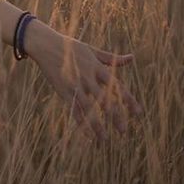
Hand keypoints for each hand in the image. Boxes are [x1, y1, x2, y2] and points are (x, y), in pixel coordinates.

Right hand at [24, 21, 143, 140]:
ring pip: (88, 108)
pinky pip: (72, 108)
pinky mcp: (62, 89)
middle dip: (115, 116)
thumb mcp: (91, 50)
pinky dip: (80, 122)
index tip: (139, 114)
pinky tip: (86, 134)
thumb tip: (132, 57)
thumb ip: (111, 58)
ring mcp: (74, 84)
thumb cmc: (70, 46)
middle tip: (123, 131)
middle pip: (104, 100)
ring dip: (97, 124)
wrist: (44, 44)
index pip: (117, 86)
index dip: (128, 100)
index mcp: (96, 67)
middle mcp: (87, 77)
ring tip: (104, 139)